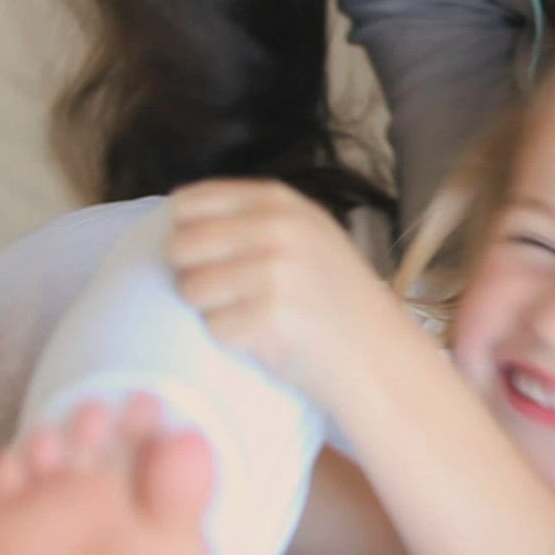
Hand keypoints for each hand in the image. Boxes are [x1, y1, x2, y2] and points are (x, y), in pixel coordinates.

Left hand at [166, 179, 394, 403]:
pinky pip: (214, 328)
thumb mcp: (305, 233)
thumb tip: (177, 222)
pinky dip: (231, 339)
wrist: (378, 353)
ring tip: (250, 314)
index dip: (184, 232)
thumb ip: (251, 219)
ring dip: (211, 309)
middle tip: (228, 292)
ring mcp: (274, 271)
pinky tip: (264, 337)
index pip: (188, 202)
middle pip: (181, 245)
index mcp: (278, 201)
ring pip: (191, 288)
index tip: (206, 255)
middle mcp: (276, 227)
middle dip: (192, 273)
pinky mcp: (270, 316)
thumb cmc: (335, 297)